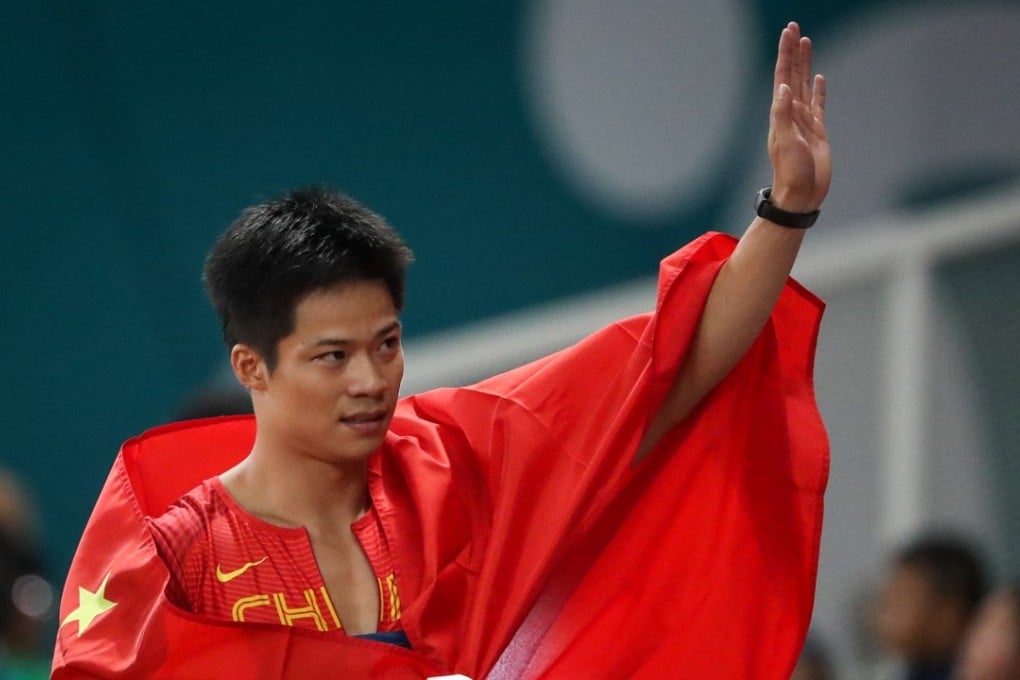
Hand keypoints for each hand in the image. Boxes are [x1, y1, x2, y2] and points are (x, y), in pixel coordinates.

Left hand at [767, 22, 829, 212]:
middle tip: (793, 27)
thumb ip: (784, 115)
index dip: (785, 54)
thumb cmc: (791, 172)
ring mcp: (804, 121)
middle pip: (792, 75)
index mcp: (781, 114)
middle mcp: (791, 114)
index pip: (783, 77)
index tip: (788, 32)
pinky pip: (818, 104)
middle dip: (792, 51)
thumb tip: (784, 88)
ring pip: (805, 85)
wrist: (802, 196)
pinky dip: (819, 89)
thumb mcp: (786, 142)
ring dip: (804, 64)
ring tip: (805, 43)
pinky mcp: (817, 131)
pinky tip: (819, 78)